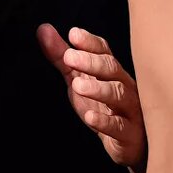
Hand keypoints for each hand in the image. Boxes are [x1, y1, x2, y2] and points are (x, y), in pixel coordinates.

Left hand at [36, 24, 146, 172]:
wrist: (128, 143)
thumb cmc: (103, 105)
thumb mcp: (79, 79)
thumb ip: (61, 57)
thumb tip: (42, 29)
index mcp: (112, 71)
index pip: (104, 51)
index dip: (89, 42)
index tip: (73, 34)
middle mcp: (124, 85)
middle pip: (111, 69)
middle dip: (91, 61)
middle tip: (69, 56)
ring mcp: (129, 109)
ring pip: (118, 94)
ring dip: (98, 89)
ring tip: (77, 85)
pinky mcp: (129, 134)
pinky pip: (120, 127)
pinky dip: (105, 121)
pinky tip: (90, 117)